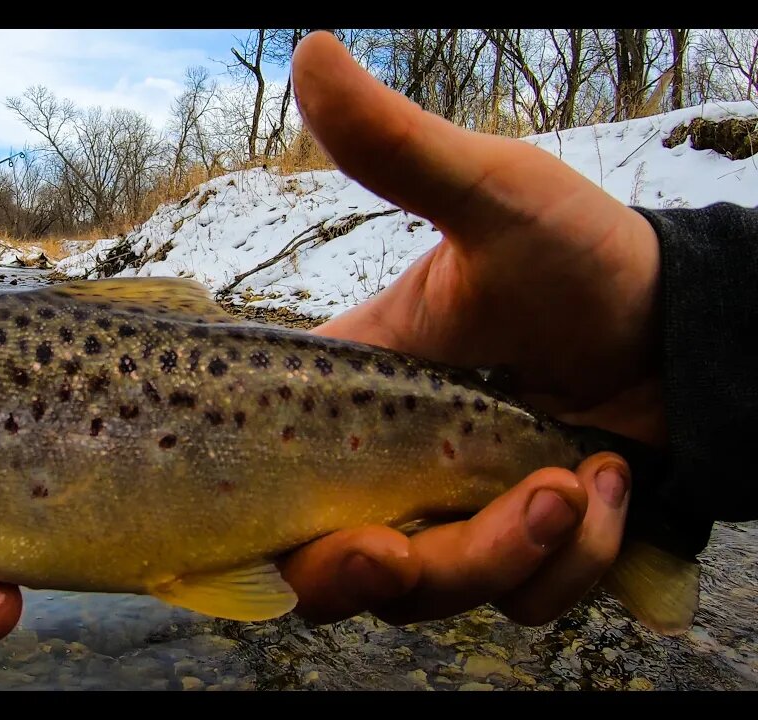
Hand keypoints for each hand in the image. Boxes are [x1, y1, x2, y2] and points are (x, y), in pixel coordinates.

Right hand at [278, 32, 658, 626]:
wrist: (684, 322)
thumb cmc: (579, 254)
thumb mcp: (495, 198)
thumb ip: (399, 148)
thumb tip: (312, 50)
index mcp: (345, 403)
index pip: (275, 494)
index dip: (292, 539)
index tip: (355, 534)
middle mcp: (384, 473)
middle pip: (345, 577)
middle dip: (407, 572)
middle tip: (466, 526)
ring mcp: (453, 516)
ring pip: (437, 597)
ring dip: (507, 557)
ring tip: (576, 477)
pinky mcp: (524, 548)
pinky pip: (525, 602)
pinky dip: (573, 562)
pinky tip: (606, 483)